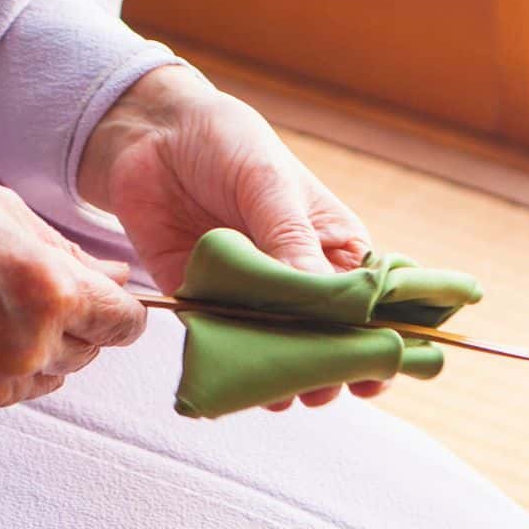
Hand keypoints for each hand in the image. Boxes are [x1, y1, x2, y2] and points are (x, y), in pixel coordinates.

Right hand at [0, 175, 145, 414]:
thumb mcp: (2, 212)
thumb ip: (70, 252)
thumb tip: (119, 279)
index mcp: (52, 291)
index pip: (127, 324)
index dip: (122, 312)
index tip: (108, 304)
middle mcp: (34, 345)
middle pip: (92, 352)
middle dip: (74, 325)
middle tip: (24, 293)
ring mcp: (2, 381)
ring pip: (56, 376)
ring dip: (41, 349)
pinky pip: (15, 391)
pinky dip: (4, 367)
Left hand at [78, 65, 388, 412]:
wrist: (150, 134)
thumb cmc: (228, 143)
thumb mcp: (269, 182)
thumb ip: (291, 240)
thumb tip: (322, 301)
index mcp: (333, 249)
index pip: (369, 304)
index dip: (379, 339)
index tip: (376, 371)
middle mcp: (300, 282)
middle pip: (326, 340)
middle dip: (328, 369)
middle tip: (323, 388)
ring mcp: (256, 300)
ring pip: (278, 353)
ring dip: (281, 377)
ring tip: (283, 394)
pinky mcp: (208, 307)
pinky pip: (224, 347)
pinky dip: (231, 367)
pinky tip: (236, 381)